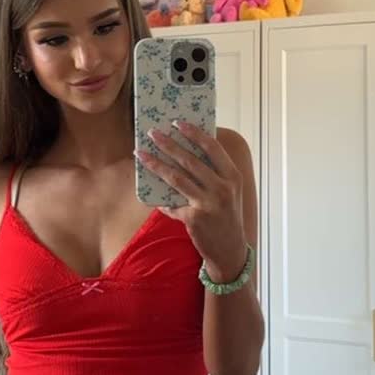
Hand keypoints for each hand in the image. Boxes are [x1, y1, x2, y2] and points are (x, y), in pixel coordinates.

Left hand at [137, 121, 247, 276]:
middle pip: (190, 160)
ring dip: (156, 164)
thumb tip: (183, 154)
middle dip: (168, 144)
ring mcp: (208, 204)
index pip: (212, 148)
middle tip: (152, 133)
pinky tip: (150, 195)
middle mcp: (223, 188)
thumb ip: (213, 174)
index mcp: (233, 177)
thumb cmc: (226, 216)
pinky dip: (160, 200)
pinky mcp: (194, 218)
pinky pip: (171, 203)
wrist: (230, 251)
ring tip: (141, 154)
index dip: (194, 133)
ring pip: (176, 178)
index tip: (177, 123)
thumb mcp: (229, 193)